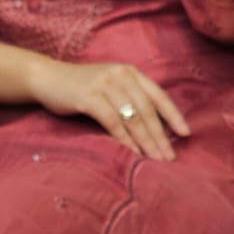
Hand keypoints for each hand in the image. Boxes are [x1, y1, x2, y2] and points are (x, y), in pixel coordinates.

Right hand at [28, 57, 189, 160]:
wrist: (47, 77)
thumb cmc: (81, 87)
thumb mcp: (110, 87)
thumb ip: (129, 99)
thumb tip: (153, 128)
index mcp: (131, 72)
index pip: (159, 96)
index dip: (174, 116)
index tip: (185, 135)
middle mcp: (121, 75)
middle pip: (147, 110)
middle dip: (160, 137)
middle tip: (169, 158)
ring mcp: (105, 85)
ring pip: (132, 117)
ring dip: (146, 142)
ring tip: (155, 160)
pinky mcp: (89, 97)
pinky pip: (113, 121)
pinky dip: (125, 140)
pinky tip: (133, 153)